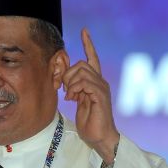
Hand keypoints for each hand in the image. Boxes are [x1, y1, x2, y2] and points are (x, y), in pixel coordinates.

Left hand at [62, 28, 119, 163]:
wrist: (99, 136)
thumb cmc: (89, 121)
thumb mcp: (79, 100)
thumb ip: (75, 88)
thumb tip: (65, 80)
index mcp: (96, 81)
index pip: (93, 57)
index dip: (88, 44)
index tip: (84, 30)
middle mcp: (101, 81)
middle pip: (82, 63)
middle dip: (68, 74)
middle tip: (65, 90)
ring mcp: (102, 88)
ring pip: (82, 72)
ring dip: (71, 83)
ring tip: (70, 96)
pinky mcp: (101, 96)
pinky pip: (85, 83)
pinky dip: (75, 89)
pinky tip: (73, 99)